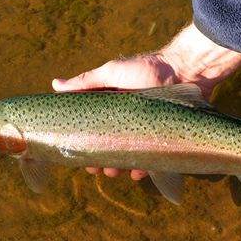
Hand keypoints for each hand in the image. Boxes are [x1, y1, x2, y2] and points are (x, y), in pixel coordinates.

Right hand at [52, 23, 240, 177]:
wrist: (186, 69)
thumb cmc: (147, 68)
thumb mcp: (112, 72)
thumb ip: (85, 82)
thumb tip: (55, 85)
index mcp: (112, 106)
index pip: (93, 128)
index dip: (85, 143)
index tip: (76, 155)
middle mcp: (127, 119)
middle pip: (110, 145)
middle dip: (101, 160)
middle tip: (95, 169)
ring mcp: (146, 129)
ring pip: (129, 155)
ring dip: (120, 166)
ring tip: (115, 172)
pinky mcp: (164, 137)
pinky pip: (153, 158)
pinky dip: (145, 167)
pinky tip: (138, 173)